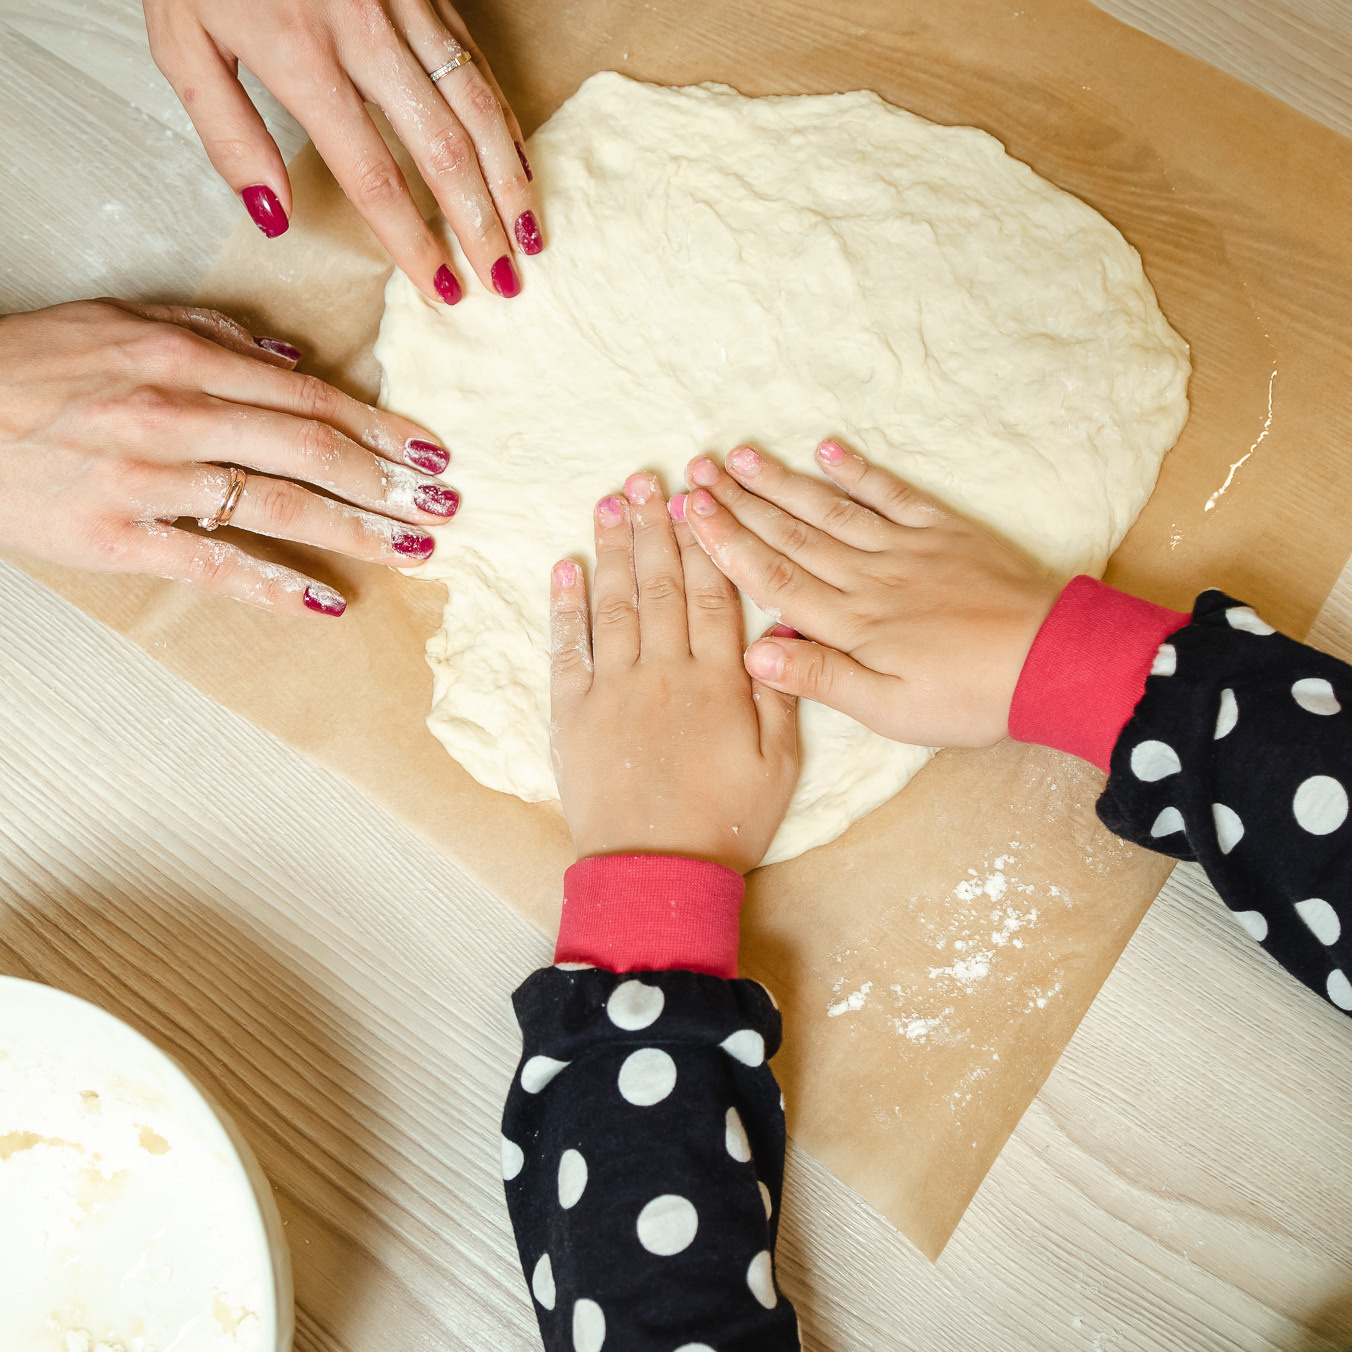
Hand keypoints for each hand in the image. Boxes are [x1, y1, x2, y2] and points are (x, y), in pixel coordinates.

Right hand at [0, 298, 455, 614]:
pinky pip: (217, 564)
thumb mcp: (119, 315)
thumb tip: (293, 358)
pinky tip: (329, 600)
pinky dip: (279, 583)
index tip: (430, 451)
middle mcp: (178, 412)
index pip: (308, 395)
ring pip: (281, 505)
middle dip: (392, 482)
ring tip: (417, 548)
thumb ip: (210, 329)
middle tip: (447, 506)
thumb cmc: (19, 363)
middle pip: (314, 450)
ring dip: (360, 530)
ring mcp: (151, 479)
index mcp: (182, 354)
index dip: (380, 427)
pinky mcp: (119, 537)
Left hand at [127, 0, 537, 304]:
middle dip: (481, 225)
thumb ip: (227, 136)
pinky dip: (503, 115)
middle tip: (506, 281)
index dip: (413, 241)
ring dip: (510, 177)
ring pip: (477, 103)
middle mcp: (365, 29)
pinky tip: (515, 153)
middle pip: (444, 149)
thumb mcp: (177, 41)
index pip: (374, 173)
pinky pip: (476, 57)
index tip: (442, 287)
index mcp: (301, 54)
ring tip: (531, 232)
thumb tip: (274, 214)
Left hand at [549, 473, 798, 871]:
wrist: (657, 873)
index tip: (696, 498)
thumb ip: (781, 689)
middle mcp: (664, 673)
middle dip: (654, 527)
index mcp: (719, 682)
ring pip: (613, 604)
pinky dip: (565, 604)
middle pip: (659, 584)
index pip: (711, 593)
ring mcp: (613, 691)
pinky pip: (567, 648)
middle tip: (646, 479)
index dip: (703, 541)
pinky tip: (567, 565)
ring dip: (612, 548)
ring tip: (610, 502)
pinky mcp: (572, 715)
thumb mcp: (780, 763)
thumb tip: (785, 623)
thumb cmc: (728, 822)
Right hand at [681, 442, 1066, 748]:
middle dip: (740, 503)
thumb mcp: (889, 710)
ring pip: (830, 509)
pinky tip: (827, 450)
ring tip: (742, 455)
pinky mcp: (945, 533)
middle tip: (697, 471)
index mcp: (850, 623)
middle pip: (791, 534)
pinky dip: (858, 471)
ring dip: (783, 482)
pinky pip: (892, 494)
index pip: (773, 578)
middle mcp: (868, 577)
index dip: (727, 545)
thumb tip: (753, 653)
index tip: (690, 513)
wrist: (1049, 661)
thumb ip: (821, 678)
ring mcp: (907, 548)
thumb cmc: (968, 698)